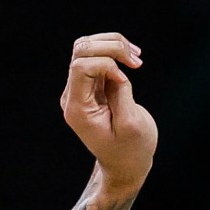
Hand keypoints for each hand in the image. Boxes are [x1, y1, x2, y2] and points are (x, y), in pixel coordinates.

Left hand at [60, 31, 156, 191]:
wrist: (126, 165)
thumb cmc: (130, 150)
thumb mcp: (131, 125)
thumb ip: (121, 93)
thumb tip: (117, 71)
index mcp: (77, 109)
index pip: (81, 67)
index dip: (107, 64)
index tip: (127, 81)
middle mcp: (73, 95)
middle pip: (81, 51)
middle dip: (110, 47)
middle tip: (136, 60)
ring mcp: (81, 89)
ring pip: (86, 47)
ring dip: (112, 44)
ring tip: (135, 56)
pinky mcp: (93, 86)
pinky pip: (97, 56)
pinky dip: (115, 51)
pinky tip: (132, 59)